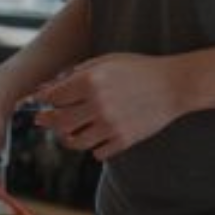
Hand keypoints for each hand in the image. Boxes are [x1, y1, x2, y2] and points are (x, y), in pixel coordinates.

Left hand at [31, 53, 182, 160]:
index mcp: (90, 81)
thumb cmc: (138, 69)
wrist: (174, 85)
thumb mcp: (105, 61)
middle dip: (46, 120)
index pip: (53, 97)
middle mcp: (98, 104)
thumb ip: (76, 73)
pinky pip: (97, 152)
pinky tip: (95, 137)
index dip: (43, 100)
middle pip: (58, 121)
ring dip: (67, 137)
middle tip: (43, 119)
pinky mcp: (124, 139)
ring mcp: (111, 125)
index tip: (40, 101)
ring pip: (74, 141)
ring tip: (68, 131)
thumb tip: (48, 87)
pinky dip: (93, 147)